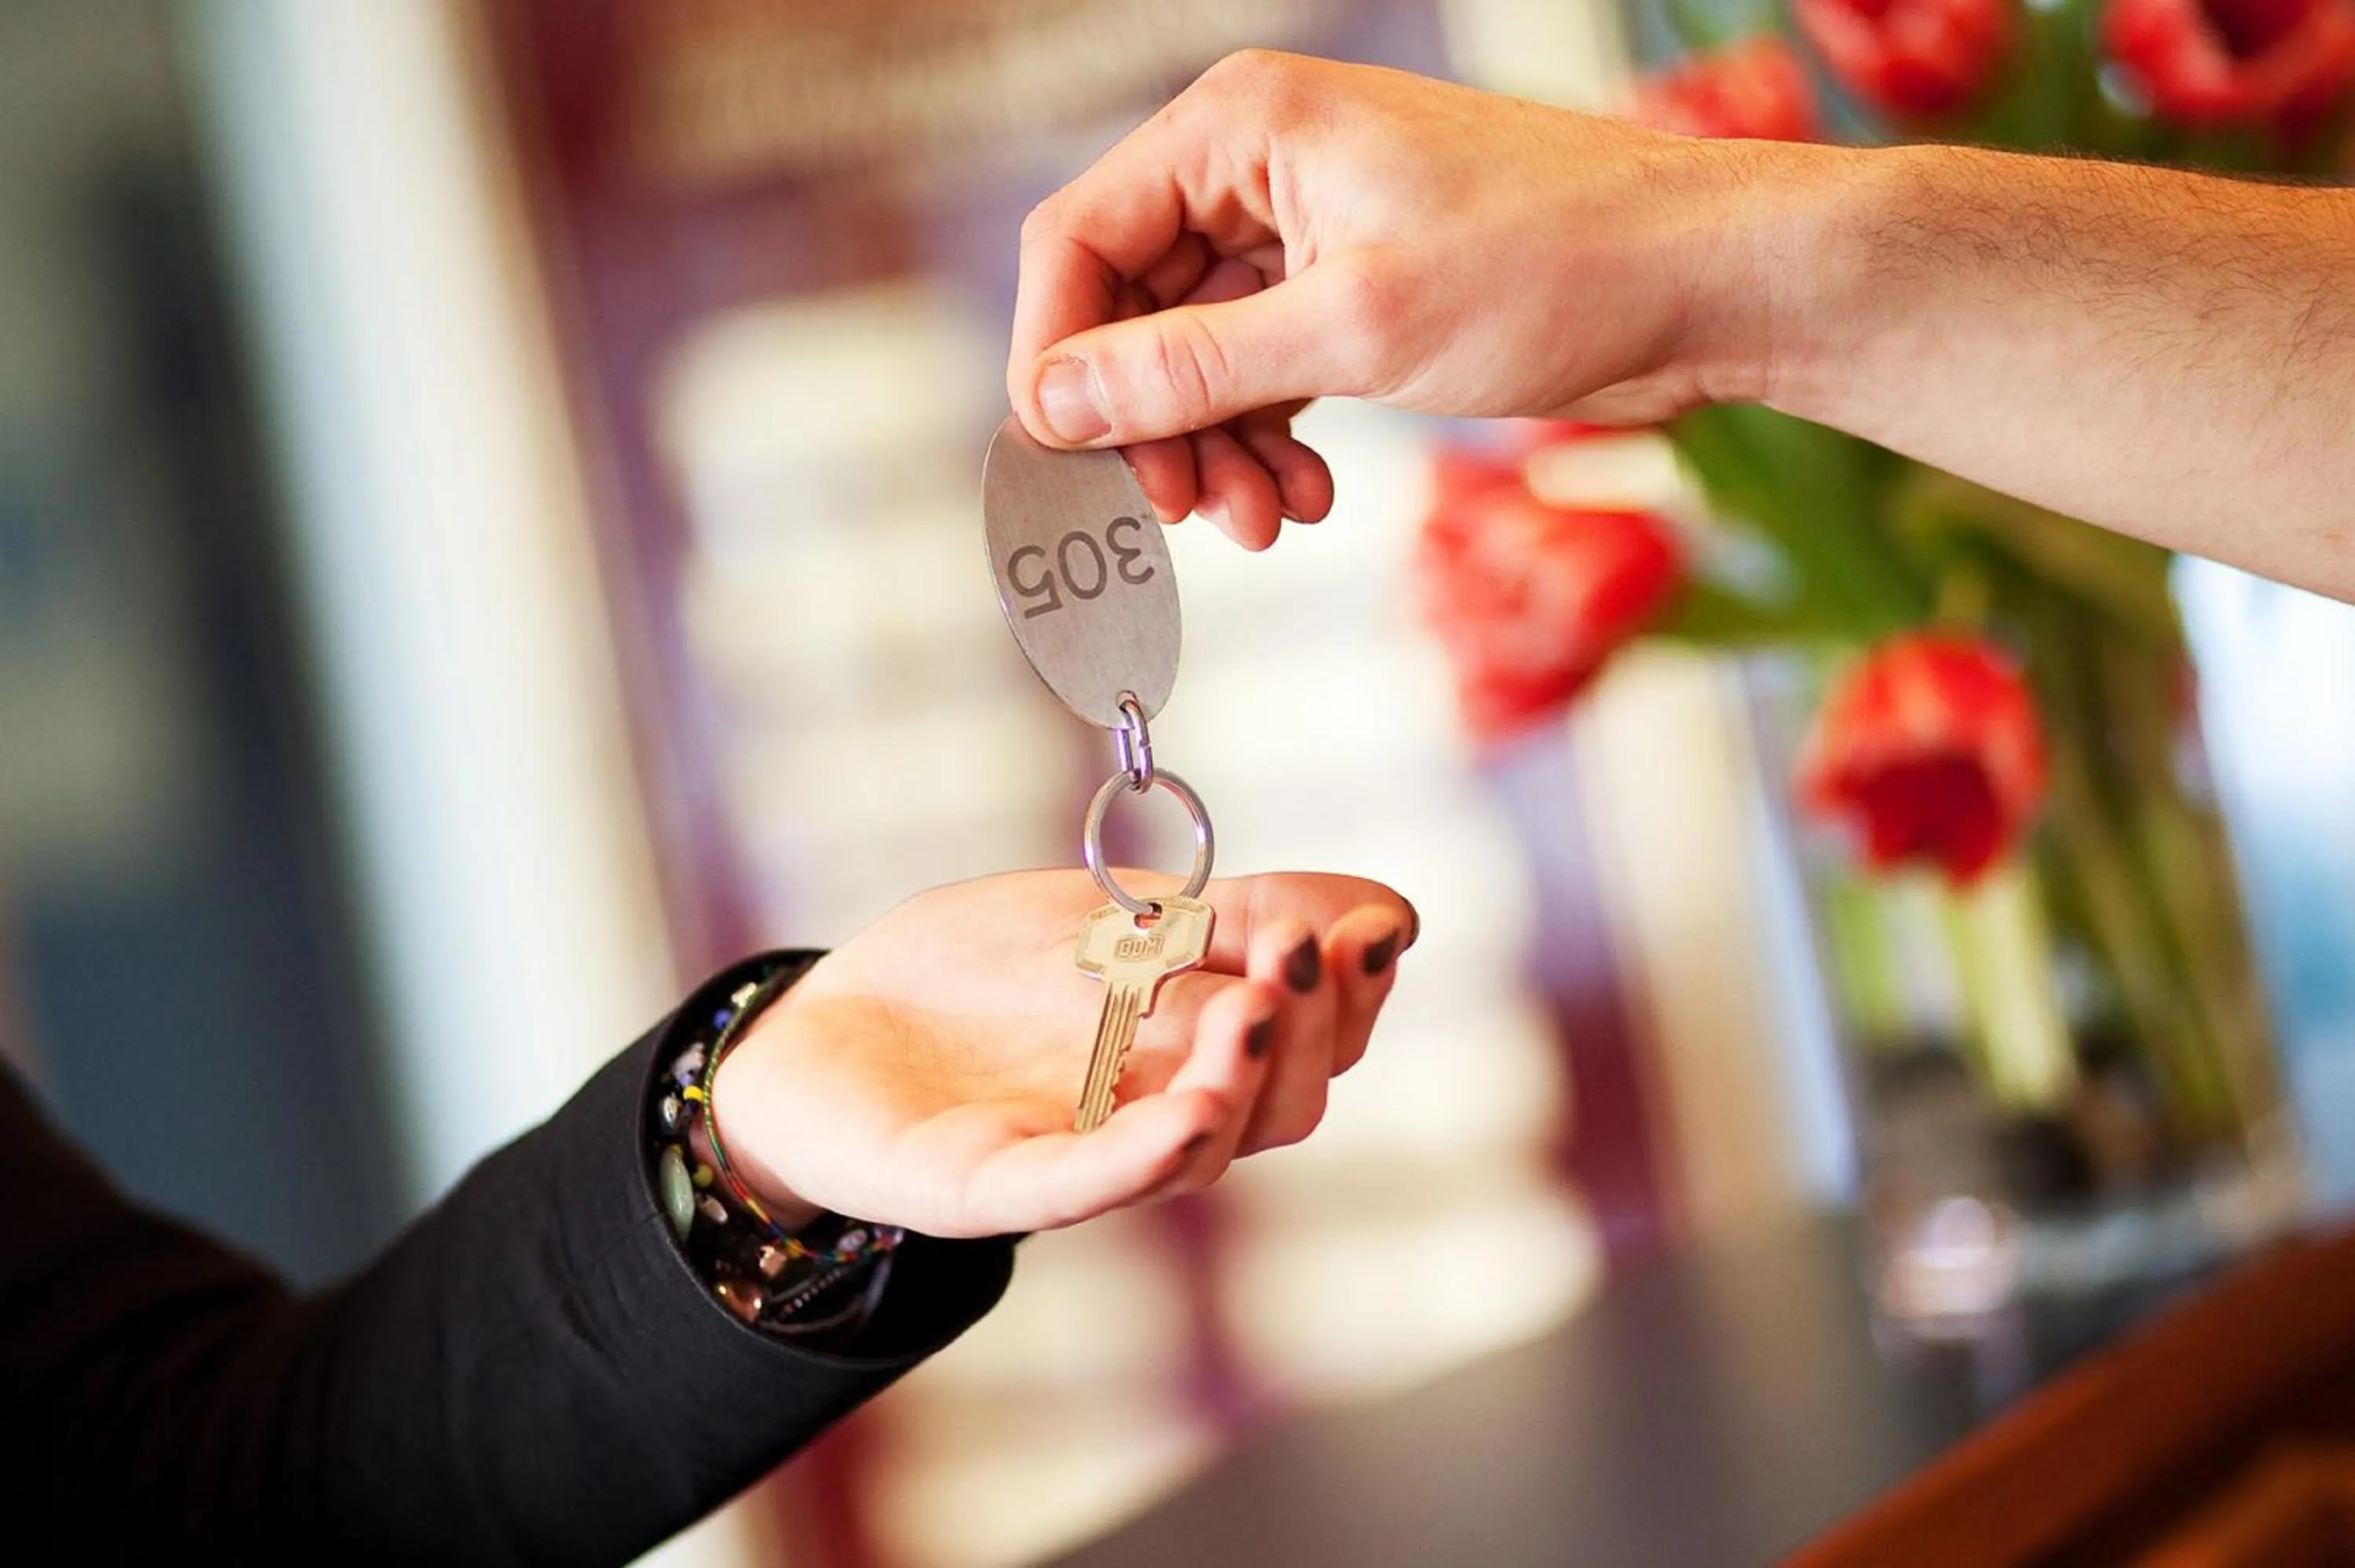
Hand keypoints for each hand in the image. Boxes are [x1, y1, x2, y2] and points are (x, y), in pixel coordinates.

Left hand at [711, 869, 1413, 1237]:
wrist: (825, 1020)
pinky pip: (1084, 1186)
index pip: (1319, 1039)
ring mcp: (1085, 1157)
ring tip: (1252, 1004)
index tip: (1373, 927)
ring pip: (1204, 1149)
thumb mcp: (1117, 911)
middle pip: (1288, 1100)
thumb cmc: (977, 972)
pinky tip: (1190, 1115)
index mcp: (1203, 1050)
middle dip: (1311, 1025)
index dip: (1357, 989)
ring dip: (1243, 1080)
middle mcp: (1163, 1116)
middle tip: (1301, 947)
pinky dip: (1145, 1156)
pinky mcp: (993, 1186)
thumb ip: (1238, 910)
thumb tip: (1389, 909)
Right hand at [1007, 51, 1789, 549]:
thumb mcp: (1353, 327)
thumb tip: (1054, 406)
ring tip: (1269, 519)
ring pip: (1196, 354)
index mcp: (1240, 126)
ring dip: (1216, 447)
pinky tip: (1306, 495)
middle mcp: (1257, 164)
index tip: (1069, 465)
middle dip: (1155, 424)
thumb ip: (1190, 369)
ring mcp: (1304, 226)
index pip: (1080, 241)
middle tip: (1193, 517)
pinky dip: (1268, 437)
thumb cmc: (1554, 268)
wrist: (1707, 283)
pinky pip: (1261, 369)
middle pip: (1132, 309)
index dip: (1058, 360)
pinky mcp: (1350, 285)